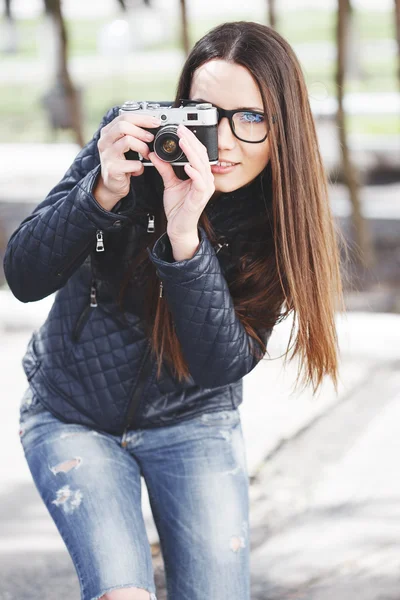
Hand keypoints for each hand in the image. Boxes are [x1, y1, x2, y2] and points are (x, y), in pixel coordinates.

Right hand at [94, 112, 161, 210]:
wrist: (112, 185)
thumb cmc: (121, 163)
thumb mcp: (124, 145)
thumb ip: (133, 134)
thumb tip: (153, 124)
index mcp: (107, 132)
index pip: (124, 117)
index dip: (142, 118)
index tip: (156, 122)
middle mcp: (104, 141)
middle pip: (123, 126)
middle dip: (141, 131)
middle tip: (151, 138)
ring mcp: (107, 155)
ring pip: (128, 141)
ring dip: (142, 147)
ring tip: (146, 155)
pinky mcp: (113, 169)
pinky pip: (133, 163)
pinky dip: (140, 167)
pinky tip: (137, 170)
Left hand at [148, 124, 214, 241]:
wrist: (178, 227)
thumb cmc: (178, 208)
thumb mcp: (169, 184)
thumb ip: (165, 169)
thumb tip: (155, 155)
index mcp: (200, 175)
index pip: (198, 153)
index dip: (191, 140)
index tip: (180, 130)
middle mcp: (206, 180)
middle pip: (202, 155)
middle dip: (191, 141)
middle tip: (181, 130)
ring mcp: (205, 189)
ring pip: (202, 166)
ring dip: (192, 153)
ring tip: (183, 142)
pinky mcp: (200, 198)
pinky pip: (200, 183)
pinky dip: (194, 173)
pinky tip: (187, 166)